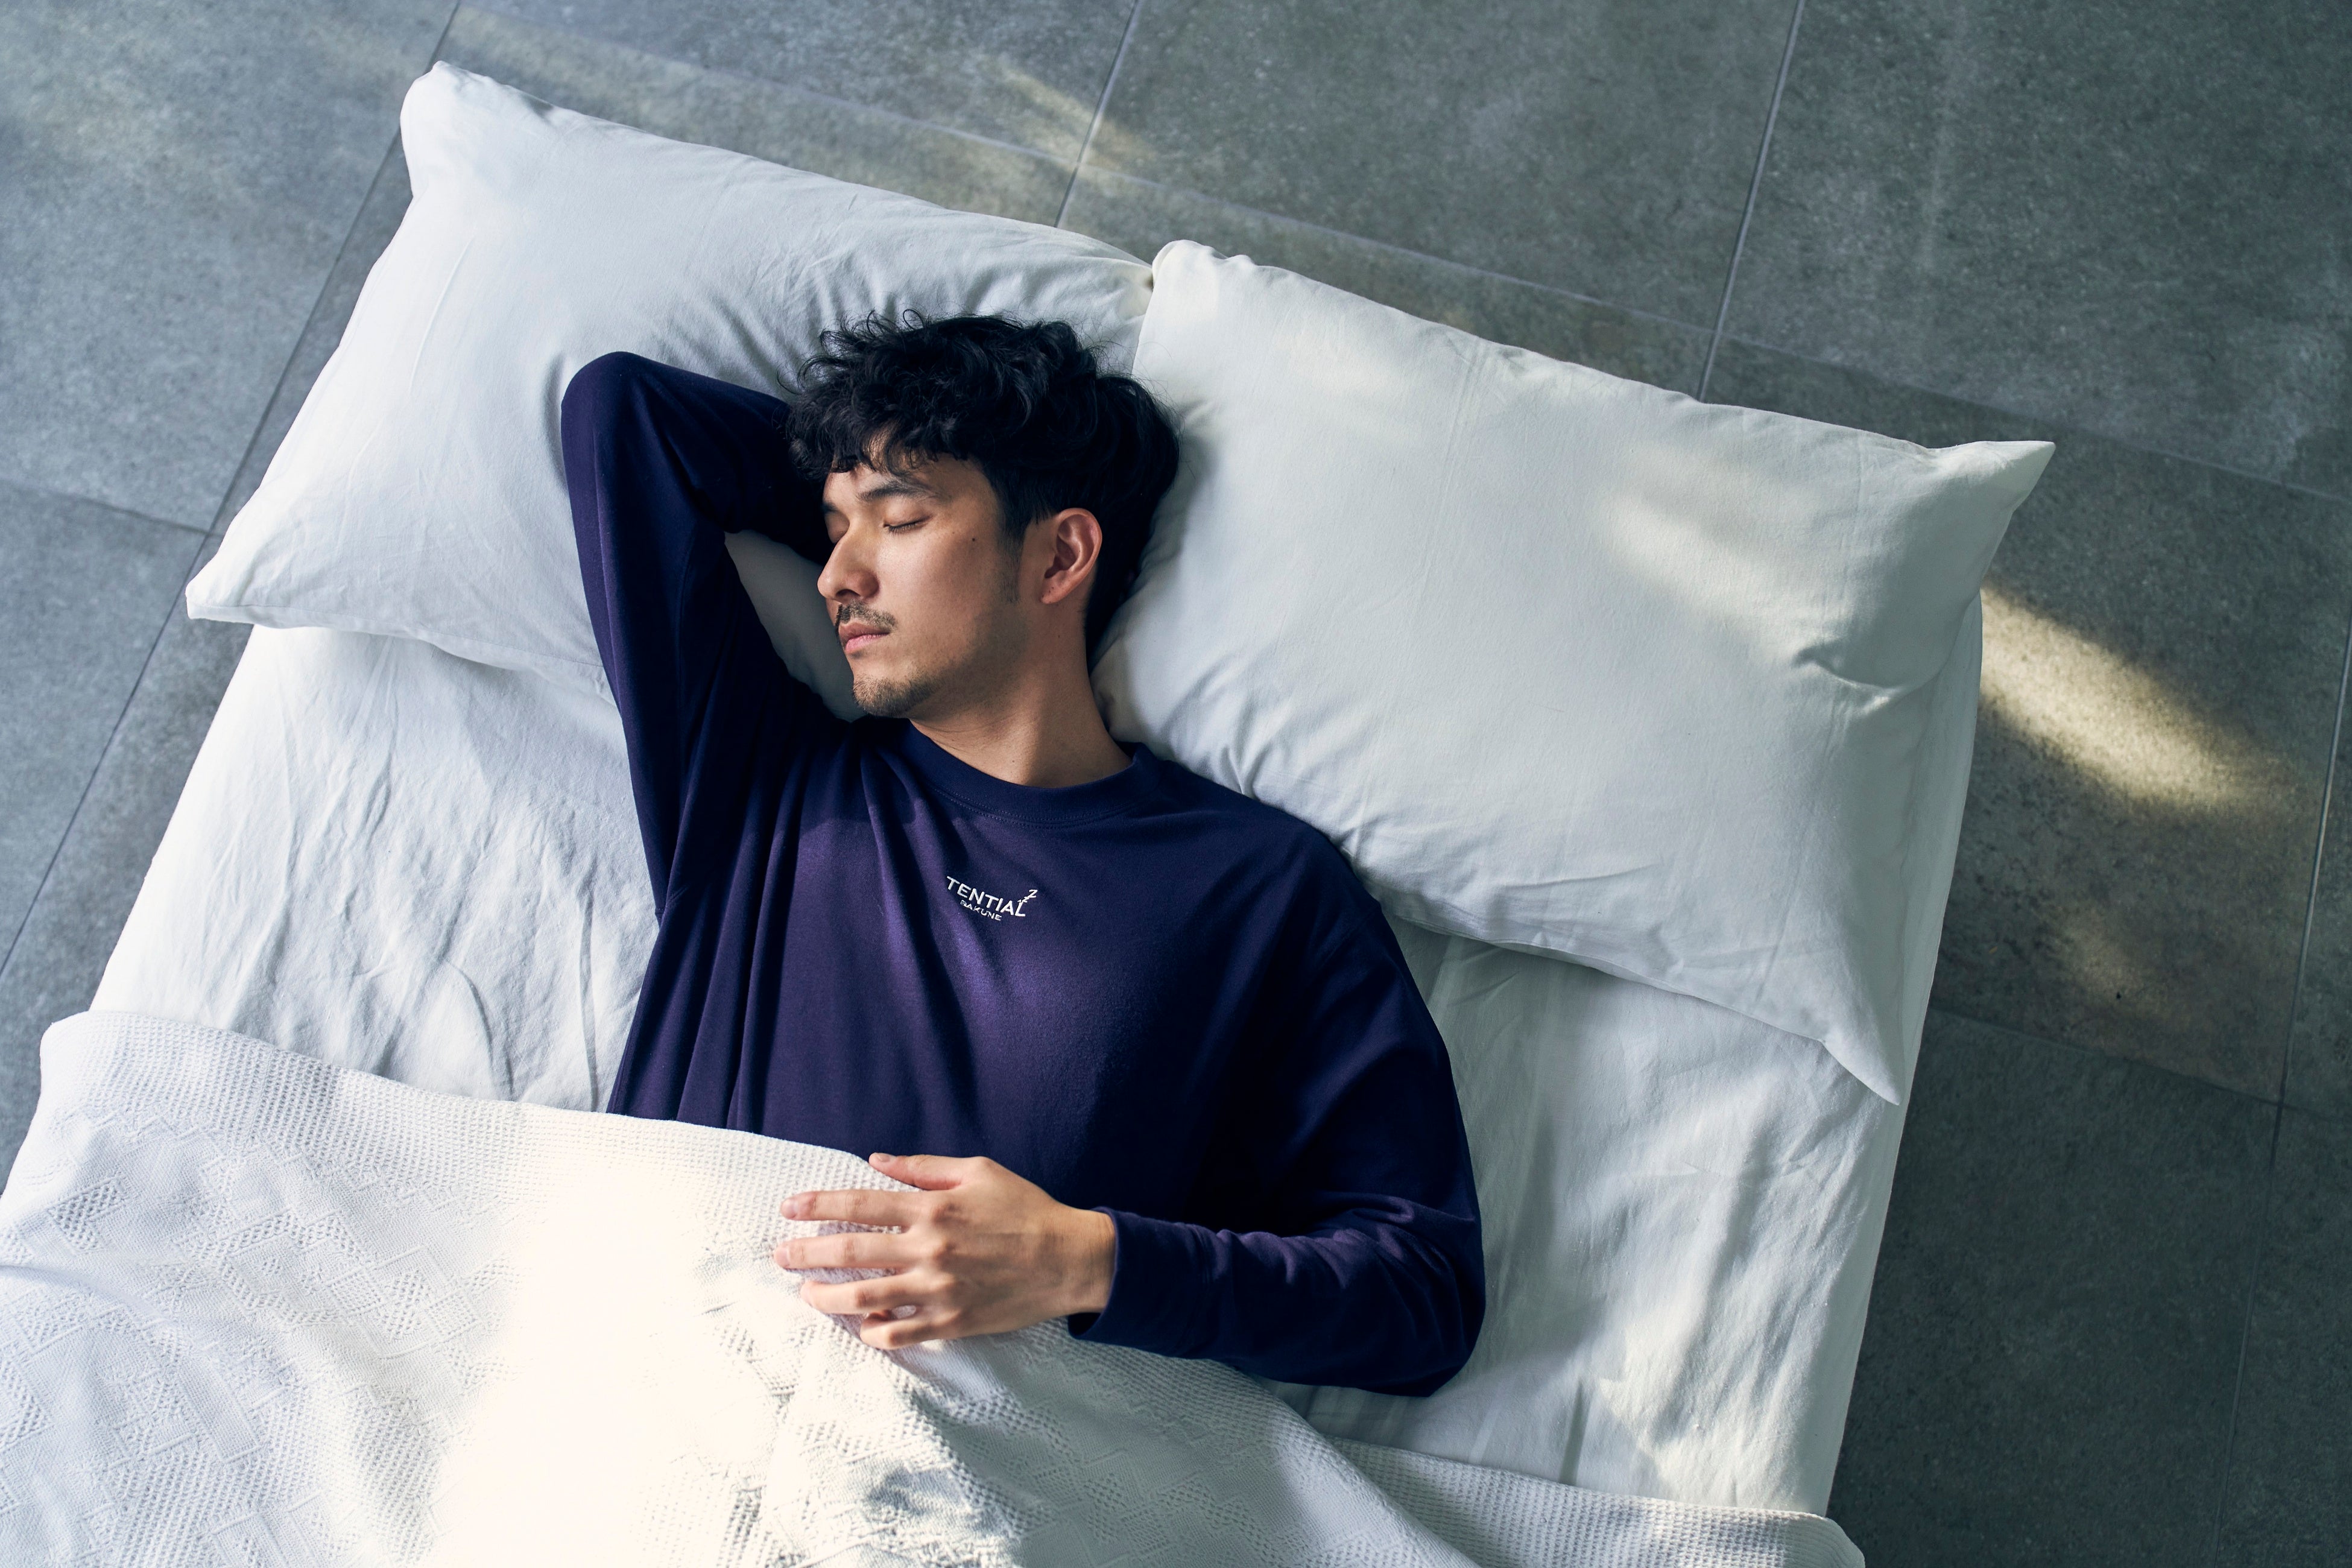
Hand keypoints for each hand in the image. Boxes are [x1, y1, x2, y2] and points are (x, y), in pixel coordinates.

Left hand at [774, 1153, 1115, 1350]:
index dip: (817, 1205)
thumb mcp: (978, 1171)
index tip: (788, 1209)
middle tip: (781, 1256)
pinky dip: (871, 1331)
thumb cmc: (1025, 1209)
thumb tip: (876, 1160)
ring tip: (807, 1292)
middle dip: (805, 1253)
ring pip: (863, 1297)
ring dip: (824, 1296)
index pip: (859, 1204)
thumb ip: (923, 1167)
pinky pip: (897, 1334)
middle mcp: (928, 1248)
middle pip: (849, 1251)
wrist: (1069, 1259)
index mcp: (932, 1207)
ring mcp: (937, 1289)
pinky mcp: (951, 1322)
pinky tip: (859, 1322)